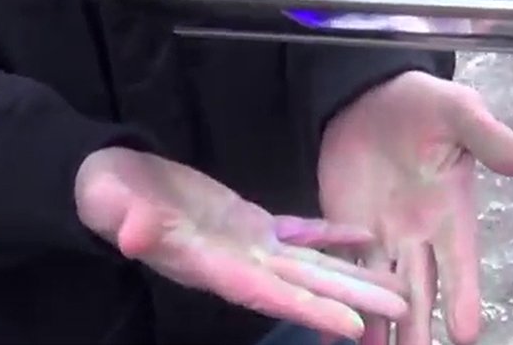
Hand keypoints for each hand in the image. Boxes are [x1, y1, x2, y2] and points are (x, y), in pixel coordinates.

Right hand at [74, 147, 408, 339]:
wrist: (111, 183)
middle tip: (403, 307)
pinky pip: (298, 229)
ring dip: (351, 272)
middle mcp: (239, 264)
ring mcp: (247, 243)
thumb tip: (133, 237)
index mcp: (213, 266)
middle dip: (353, 298)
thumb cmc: (108, 198)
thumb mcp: (115, 208)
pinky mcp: (248, 220)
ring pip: (310, 263)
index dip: (311, 311)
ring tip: (394, 281)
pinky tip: (360, 234)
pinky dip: (329, 233)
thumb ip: (131, 225)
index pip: (270, 295)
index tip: (355, 328)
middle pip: (305, 285)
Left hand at [317, 71, 512, 344]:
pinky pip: (341, 270)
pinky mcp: (343, 230)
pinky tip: (333, 328)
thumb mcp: (460, 113)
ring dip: (377, 327)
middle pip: (419, 294)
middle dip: (417, 331)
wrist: (370, 96)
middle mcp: (417, 236)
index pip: (459, 263)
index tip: (466, 334)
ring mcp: (379, 237)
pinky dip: (338, 298)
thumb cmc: (423, 104)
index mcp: (450, 213)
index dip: (464, 297)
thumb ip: (491, 138)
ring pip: (380, 293)